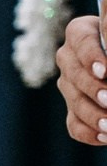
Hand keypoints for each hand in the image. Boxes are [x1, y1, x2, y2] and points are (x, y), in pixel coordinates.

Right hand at [59, 14, 106, 145]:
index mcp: (83, 32)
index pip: (79, 39)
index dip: (91, 56)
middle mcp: (70, 58)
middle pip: (73, 74)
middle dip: (94, 90)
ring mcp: (70, 87)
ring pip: (75, 102)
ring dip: (94, 115)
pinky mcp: (75, 111)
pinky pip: (74, 125)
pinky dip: (90, 133)